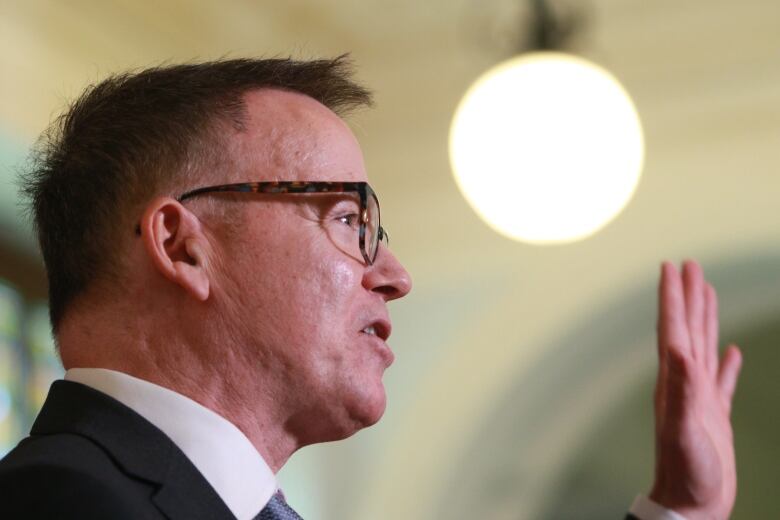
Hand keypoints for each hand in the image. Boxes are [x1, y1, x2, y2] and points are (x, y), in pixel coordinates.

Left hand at [649, 261, 742, 519]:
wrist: (691, 505)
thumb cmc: (687, 472)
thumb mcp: (686, 428)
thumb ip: (682, 389)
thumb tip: (677, 349)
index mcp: (676, 380)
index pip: (673, 327)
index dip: (672, 296)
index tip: (671, 266)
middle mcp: (684, 382)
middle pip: (686, 328)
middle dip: (688, 295)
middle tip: (690, 264)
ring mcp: (700, 397)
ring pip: (703, 346)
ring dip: (704, 318)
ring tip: (708, 292)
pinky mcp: (714, 415)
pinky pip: (722, 380)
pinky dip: (727, 362)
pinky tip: (732, 351)